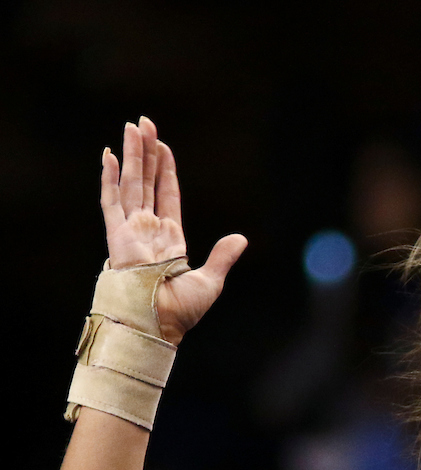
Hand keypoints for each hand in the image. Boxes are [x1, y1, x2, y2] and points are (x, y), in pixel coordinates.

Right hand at [101, 117, 246, 344]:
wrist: (157, 325)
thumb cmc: (179, 312)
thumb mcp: (210, 281)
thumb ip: (222, 257)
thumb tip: (241, 239)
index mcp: (169, 240)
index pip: (167, 195)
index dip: (165, 170)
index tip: (163, 146)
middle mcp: (147, 231)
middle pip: (146, 182)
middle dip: (145, 152)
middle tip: (144, 122)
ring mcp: (130, 231)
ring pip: (131, 184)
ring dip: (131, 155)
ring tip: (131, 127)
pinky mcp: (117, 236)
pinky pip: (111, 202)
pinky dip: (109, 179)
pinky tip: (108, 156)